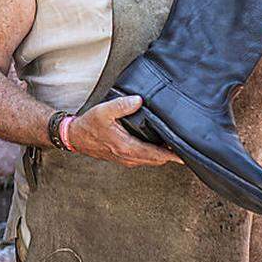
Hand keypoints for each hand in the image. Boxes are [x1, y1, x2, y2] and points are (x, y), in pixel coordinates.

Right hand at [68, 95, 182, 167]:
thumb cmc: (89, 125)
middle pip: (157, 160)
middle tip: (184, 146)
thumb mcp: (104, 111)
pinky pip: (143, 159)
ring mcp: (126, 160)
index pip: (156, 154)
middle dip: (171, 155)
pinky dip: (153, 155)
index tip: (186, 155)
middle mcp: (129, 157)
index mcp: (127, 147)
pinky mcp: (123, 158)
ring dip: (162, 155)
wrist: (76, 138)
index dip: (172, 155)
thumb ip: (122, 105)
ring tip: (173, 146)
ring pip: (151, 161)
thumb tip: (139, 100)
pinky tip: (156, 146)